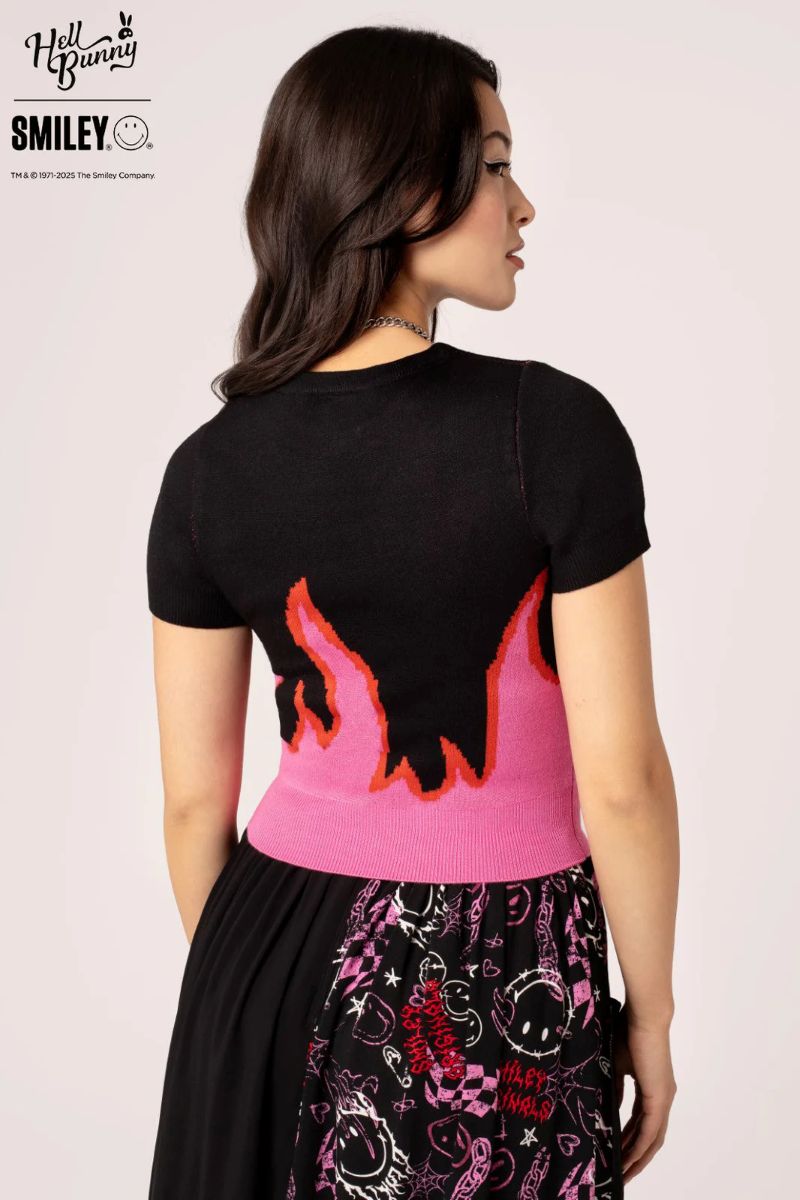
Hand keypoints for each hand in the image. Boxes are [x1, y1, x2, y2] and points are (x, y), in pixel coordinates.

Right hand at [612, 1003, 676, 1184]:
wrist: (643, 1017)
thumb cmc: (628, 1031)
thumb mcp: (616, 1065)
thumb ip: (615, 1088)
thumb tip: (609, 1109)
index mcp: (653, 1088)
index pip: (642, 1122)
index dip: (630, 1140)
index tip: (617, 1154)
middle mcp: (662, 1098)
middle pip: (650, 1138)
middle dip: (636, 1157)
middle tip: (620, 1174)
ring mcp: (663, 1099)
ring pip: (652, 1139)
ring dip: (638, 1158)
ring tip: (622, 1174)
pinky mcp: (659, 1099)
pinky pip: (650, 1132)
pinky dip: (639, 1148)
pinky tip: (627, 1160)